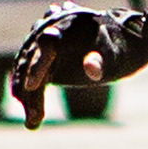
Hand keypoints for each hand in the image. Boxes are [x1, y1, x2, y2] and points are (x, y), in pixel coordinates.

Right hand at [6, 4, 147, 128]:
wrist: (122, 44)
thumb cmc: (120, 48)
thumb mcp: (115, 56)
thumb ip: (101, 61)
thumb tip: (91, 69)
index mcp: (68, 25)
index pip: (47, 43)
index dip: (38, 64)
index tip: (32, 86)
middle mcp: (51, 31)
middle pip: (30, 60)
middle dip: (28, 88)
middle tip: (34, 116)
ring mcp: (45, 47)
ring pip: (26, 71)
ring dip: (26, 97)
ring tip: (33, 123)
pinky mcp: (45, 62)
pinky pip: (30, 79)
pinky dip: (29, 98)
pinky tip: (33, 120)